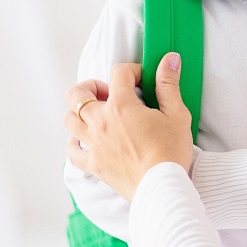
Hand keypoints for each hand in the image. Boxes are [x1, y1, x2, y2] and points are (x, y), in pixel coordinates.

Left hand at [64, 53, 193, 199]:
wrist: (162, 187)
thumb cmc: (171, 151)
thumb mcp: (177, 114)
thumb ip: (168, 84)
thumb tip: (169, 59)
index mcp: (121, 106)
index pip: (118, 73)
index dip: (133, 70)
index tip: (144, 80)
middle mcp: (100, 122)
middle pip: (77, 93)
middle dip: (91, 86)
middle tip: (109, 92)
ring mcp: (93, 144)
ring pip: (69, 119)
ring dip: (80, 111)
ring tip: (99, 114)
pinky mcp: (93, 164)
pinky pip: (71, 151)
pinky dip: (75, 142)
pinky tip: (87, 140)